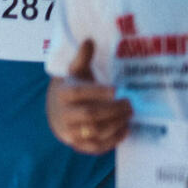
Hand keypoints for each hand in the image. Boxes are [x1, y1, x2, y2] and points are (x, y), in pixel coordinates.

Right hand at [48, 40, 132, 154]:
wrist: (56, 111)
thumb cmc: (72, 87)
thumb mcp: (75, 71)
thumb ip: (82, 57)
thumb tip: (89, 40)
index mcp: (63, 94)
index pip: (79, 93)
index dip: (98, 92)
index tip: (116, 90)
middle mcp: (64, 115)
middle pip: (91, 115)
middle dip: (114, 110)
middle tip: (131, 104)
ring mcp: (70, 132)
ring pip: (95, 132)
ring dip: (117, 124)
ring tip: (130, 115)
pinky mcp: (77, 144)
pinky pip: (95, 147)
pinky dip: (112, 141)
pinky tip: (125, 129)